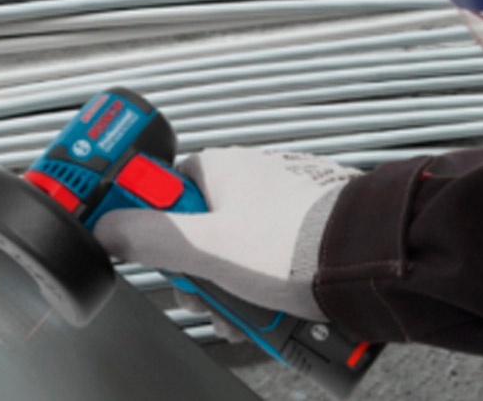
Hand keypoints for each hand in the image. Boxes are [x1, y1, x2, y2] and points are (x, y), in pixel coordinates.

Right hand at [94, 147, 359, 320]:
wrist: (376, 257)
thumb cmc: (298, 244)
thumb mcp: (210, 248)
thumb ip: (152, 238)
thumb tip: (106, 228)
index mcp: (219, 168)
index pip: (163, 191)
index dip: (155, 230)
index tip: (158, 259)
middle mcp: (249, 176)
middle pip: (200, 229)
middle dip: (200, 274)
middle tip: (207, 299)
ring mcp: (280, 198)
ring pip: (235, 248)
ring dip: (233, 287)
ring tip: (247, 315)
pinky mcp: (305, 223)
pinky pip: (268, 254)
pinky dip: (265, 282)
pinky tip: (273, 307)